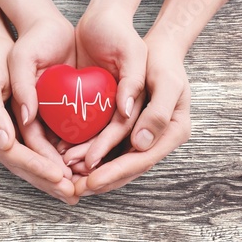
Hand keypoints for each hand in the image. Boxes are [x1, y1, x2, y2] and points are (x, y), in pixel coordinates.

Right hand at [0, 37, 77, 203]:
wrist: (2, 47)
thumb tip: (4, 141)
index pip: (11, 155)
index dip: (35, 167)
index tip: (58, 176)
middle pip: (23, 166)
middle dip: (48, 182)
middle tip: (72, 195)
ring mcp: (10, 135)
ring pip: (33, 163)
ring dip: (53, 180)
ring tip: (75, 192)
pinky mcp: (24, 129)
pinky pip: (40, 152)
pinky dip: (56, 164)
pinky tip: (73, 173)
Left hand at [73, 38, 190, 195]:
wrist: (155, 51)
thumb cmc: (163, 62)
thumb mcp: (166, 81)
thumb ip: (158, 112)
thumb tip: (141, 143)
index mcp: (173, 132)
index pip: (142, 159)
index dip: (116, 172)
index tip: (92, 181)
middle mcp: (158, 139)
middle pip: (128, 168)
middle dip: (101, 180)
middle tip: (75, 190)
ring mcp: (143, 137)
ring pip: (116, 161)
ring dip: (93, 172)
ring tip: (69, 179)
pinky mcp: (129, 131)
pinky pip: (110, 149)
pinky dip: (91, 156)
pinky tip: (72, 161)